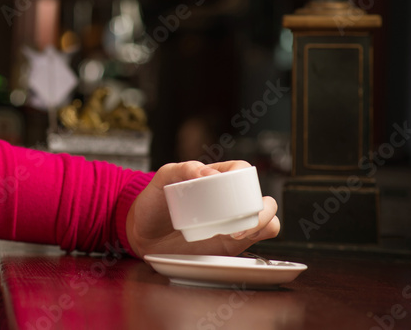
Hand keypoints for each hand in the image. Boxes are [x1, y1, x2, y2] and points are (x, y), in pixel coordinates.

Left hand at [124, 160, 279, 257]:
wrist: (143, 234)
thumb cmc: (153, 203)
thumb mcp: (162, 180)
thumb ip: (180, 169)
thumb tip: (206, 173)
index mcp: (215, 177)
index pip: (241, 170)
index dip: (241, 177)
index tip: (225, 188)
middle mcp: (230, 199)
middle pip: (261, 197)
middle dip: (259, 208)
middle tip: (236, 221)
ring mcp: (234, 220)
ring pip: (267, 218)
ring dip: (261, 223)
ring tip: (235, 233)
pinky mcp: (234, 241)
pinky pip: (260, 236)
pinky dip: (260, 236)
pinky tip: (239, 238)